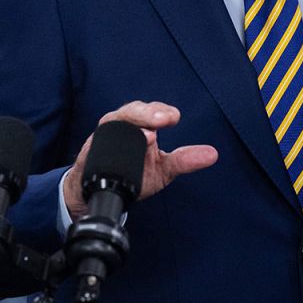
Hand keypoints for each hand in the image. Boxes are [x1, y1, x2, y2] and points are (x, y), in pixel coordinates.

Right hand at [62, 102, 218, 219]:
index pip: (153, 111)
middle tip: (163, 120)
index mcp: (142, 125)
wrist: (103, 192)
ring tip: (149, 134)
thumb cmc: (134, 175)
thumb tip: (212, 154)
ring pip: (116, 119)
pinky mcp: (90, 148)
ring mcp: (105, 134)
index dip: (163, 112)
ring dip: (132, 122)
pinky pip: (98, 140)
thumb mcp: (163, 169)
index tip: (174, 118)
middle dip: (149, 113)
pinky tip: (123, 145)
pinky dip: (110, 139)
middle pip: (134, 110)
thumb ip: (184, 160)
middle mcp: (123, 125)